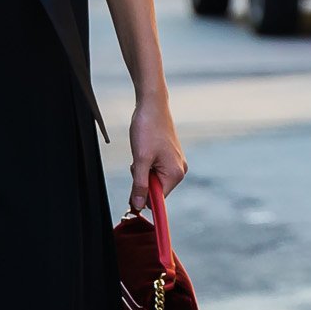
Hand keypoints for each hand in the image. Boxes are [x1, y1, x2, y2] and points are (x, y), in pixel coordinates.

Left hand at [129, 95, 187, 210]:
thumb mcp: (140, 159)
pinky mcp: (169, 156)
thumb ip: (139, 184)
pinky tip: (144, 149)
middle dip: (142, 179)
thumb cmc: (148, 128)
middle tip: (138, 161)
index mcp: (175, 174)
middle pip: (155, 188)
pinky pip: (155, 168)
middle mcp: (179, 170)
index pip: (157, 199)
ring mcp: (175, 162)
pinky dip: (146, 162)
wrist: (151, 104)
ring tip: (142, 152)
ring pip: (153, 177)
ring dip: (143, 170)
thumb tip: (138, 205)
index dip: (142, 196)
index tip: (131, 190)